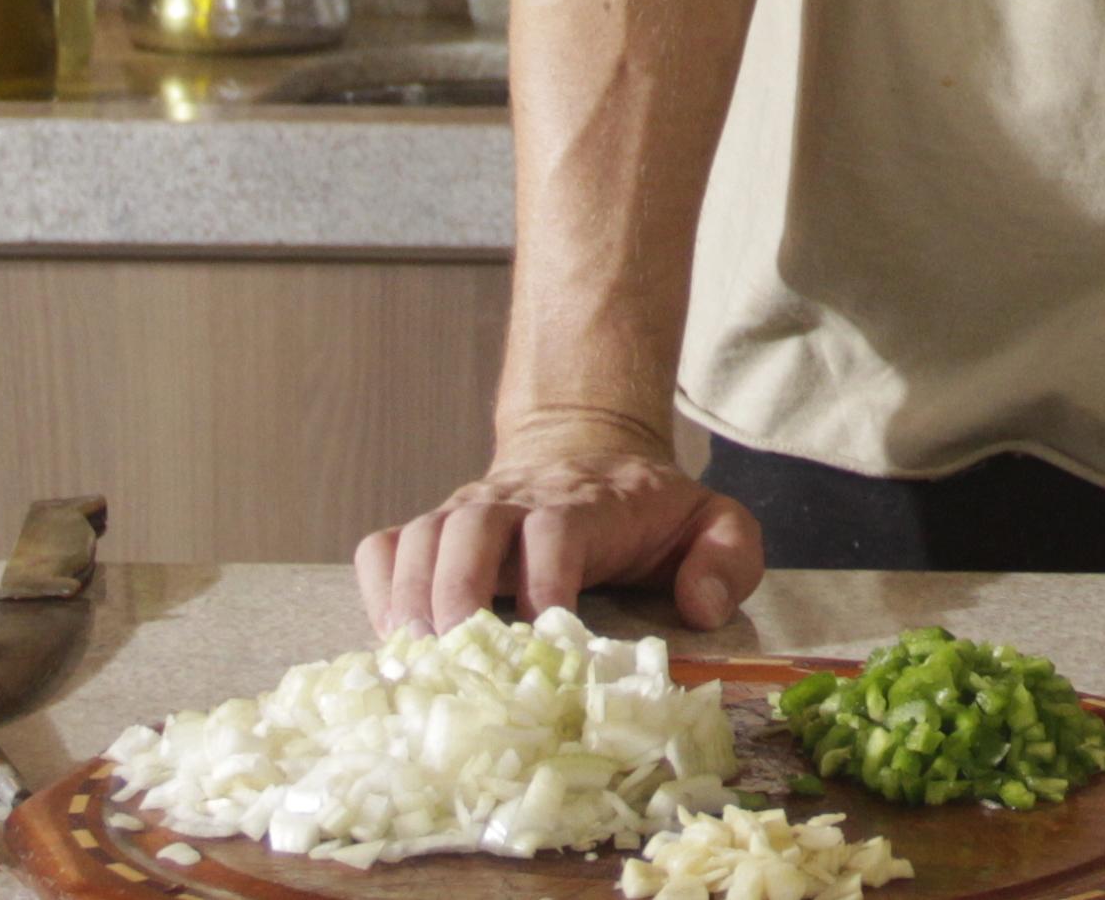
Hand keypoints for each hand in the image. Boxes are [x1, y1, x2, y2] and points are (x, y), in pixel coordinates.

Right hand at [353, 429, 761, 636]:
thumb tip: (700, 608)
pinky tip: (391, 636)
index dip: (545, 578)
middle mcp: (515, 501)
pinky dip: (376, 588)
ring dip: (409, 597)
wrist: (587, 446)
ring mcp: (465, 512)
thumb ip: (728, 556)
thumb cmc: (649, 508)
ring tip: (415, 659)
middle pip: (470, 527)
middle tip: (456, 654)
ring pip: (419, 536)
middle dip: (458, 590)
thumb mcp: (714, 521)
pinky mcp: (433, 530)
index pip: (555, 529)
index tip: (549, 634)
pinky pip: (383, 547)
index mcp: (587, 504)